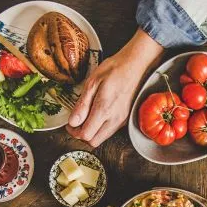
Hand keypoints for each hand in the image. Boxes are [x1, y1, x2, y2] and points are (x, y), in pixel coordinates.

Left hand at [67, 30, 162, 146]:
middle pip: (94, 141)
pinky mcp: (126, 119)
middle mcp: (115, 119)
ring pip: (102, 138)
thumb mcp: (92, 83)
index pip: (86, 134)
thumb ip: (82, 105)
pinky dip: (101, 127)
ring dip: (92, 132)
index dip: (74, 132)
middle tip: (76, 123)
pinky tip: (98, 114)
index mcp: (104, 110)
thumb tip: (73, 122)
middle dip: (82, 135)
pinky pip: (110, 131)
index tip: (70, 124)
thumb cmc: (114, 69)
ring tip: (87, 117)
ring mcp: (122, 121)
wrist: (136, 65)